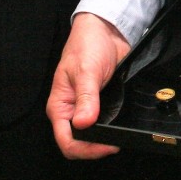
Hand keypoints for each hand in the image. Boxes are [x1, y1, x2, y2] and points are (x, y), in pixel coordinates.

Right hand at [47, 13, 129, 159]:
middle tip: (116, 143)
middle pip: (79, 143)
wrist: (106, 30)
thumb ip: (86, 97)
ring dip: (105, 139)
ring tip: (120, 137)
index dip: (85, 149)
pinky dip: (112, 128)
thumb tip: (84, 123)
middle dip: (96, 147)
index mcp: (60, 106)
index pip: (66, 141)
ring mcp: (86, 109)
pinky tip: (120, 127)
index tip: (106, 145)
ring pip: (92, 136)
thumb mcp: (86, 70)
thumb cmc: (88, 44)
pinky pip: (104, 124)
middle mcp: (71, 110)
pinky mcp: (100, 104)